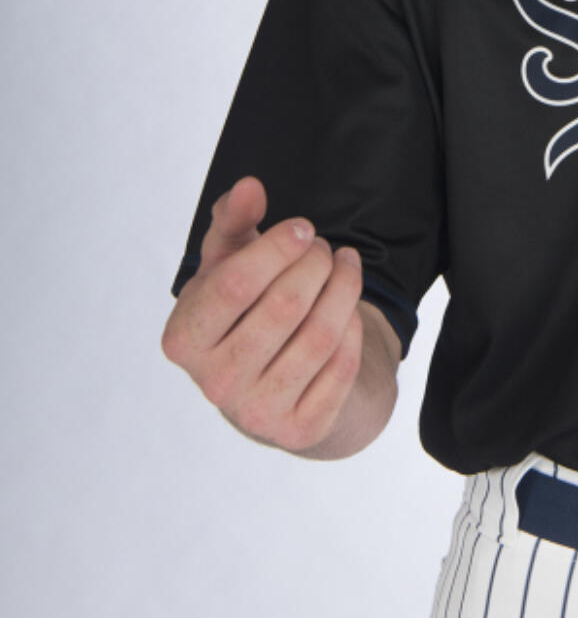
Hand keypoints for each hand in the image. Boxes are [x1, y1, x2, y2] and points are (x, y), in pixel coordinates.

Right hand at [161, 177, 365, 452]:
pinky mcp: (299, 430)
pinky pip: (342, 366)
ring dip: (344, 288)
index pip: (233, 285)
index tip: (304, 227)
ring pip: (320, 335)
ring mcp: (256, 414)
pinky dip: (354, 328)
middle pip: (284, 306)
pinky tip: (348, 309)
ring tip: (346, 266)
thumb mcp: (228, 262)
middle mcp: (213, 383)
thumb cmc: (244, 309)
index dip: (276, 248)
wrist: (271, 381)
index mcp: (183, 339)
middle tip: (326, 249)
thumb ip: (232, 220)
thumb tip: (249, 187)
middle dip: (317, 264)